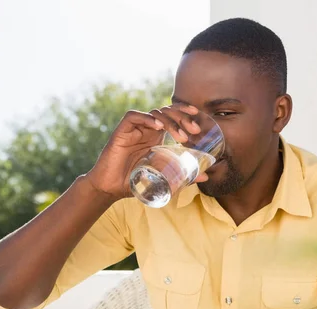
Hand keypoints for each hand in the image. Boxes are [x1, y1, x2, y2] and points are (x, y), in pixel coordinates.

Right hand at [86, 104, 206, 199]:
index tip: (198, 120)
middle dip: (182, 117)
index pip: (171, 116)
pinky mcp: (121, 132)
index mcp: (155, 136)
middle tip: (195, 130)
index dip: (184, 113)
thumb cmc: (134, 182)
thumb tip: (206, 177)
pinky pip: (134, 116)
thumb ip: (183, 175)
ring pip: (154, 113)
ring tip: (181, 136)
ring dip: (170, 121)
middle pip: (166, 112)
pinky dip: (148, 119)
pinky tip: (159, 127)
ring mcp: (134, 129)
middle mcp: (146, 129)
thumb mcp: (163, 177)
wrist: (110, 189)